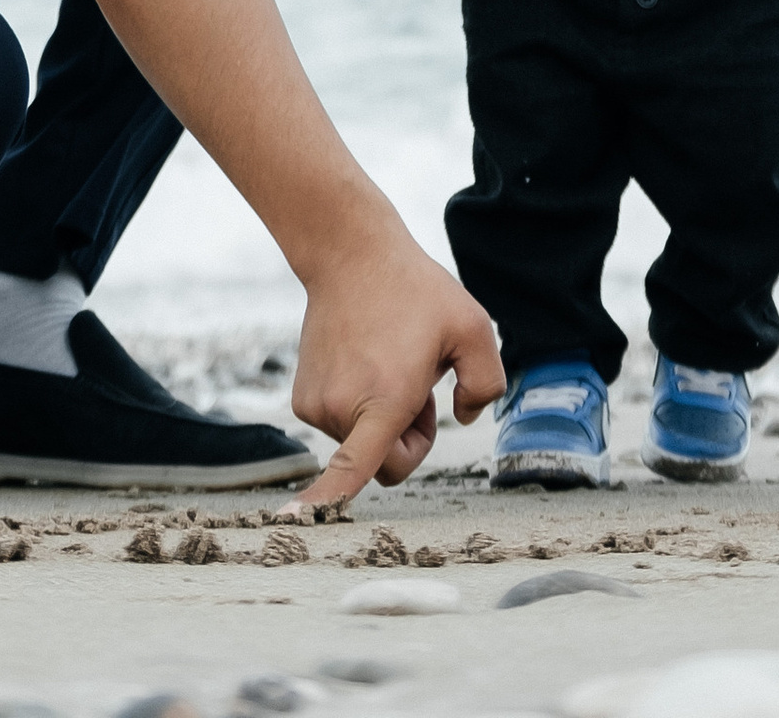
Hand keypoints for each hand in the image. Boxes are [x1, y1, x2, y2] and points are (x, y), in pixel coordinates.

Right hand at [288, 211, 505, 510]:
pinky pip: (344, 424)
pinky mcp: (302, 398)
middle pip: (386, 462)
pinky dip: (360, 403)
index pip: (353, 467)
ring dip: (383, 413)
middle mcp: (341, 409)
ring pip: (362, 442)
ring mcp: (315, 405)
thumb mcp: (473, 326)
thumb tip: (464, 418)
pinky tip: (368, 358)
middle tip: (419, 378)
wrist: (351, 254)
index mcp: (383, 400)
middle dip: (409, 433)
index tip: (291, 523)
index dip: (328, 502)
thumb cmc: (416, 291)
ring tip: (388, 357)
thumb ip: (486, 383)